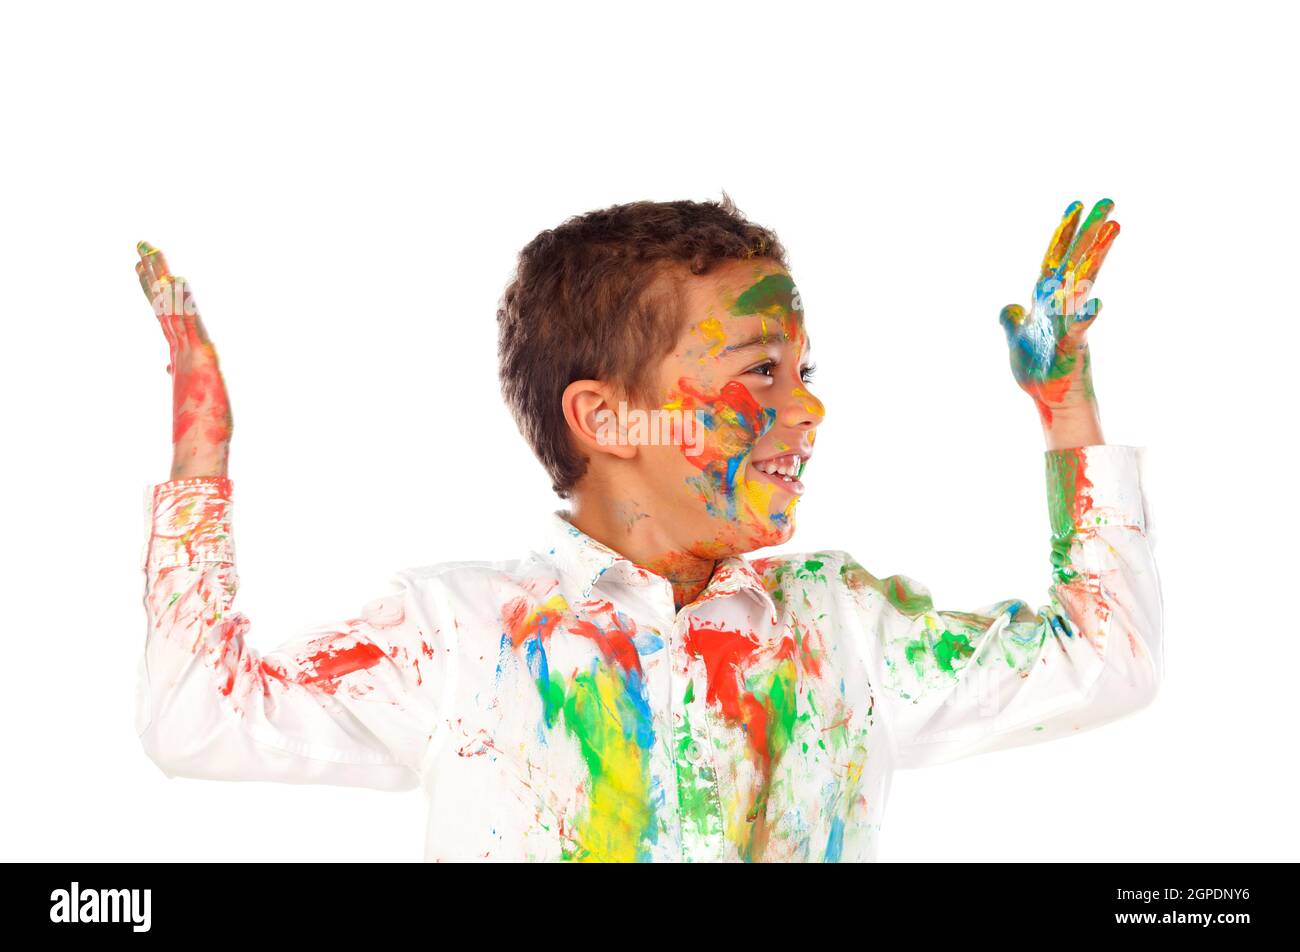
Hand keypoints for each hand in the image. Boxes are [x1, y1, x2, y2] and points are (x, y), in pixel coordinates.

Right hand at [135, 241, 232, 479]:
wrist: (200, 449)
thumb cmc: (201, 426)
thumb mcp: (193, 392)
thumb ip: (180, 375)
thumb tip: (168, 366)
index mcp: (180, 356)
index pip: (165, 316)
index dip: (155, 291)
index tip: (145, 269)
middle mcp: (180, 350)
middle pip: (163, 304)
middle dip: (153, 275)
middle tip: (141, 246)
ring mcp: (188, 353)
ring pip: (172, 309)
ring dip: (163, 279)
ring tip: (152, 252)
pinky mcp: (201, 357)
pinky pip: (190, 324)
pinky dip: (184, 302)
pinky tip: (178, 281)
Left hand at [999, 199, 1118, 427]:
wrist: (1048, 399)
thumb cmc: (1037, 370)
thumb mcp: (1017, 340)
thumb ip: (1011, 321)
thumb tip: (1007, 306)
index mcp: (1046, 300)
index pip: (1055, 259)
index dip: (1064, 233)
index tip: (1076, 203)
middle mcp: (1061, 305)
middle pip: (1076, 261)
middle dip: (1091, 232)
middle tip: (1109, 201)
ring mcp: (1068, 322)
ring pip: (1082, 284)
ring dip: (1095, 256)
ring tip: (1113, 228)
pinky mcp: (1071, 346)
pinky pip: (1078, 329)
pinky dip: (1084, 316)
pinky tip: (1094, 302)